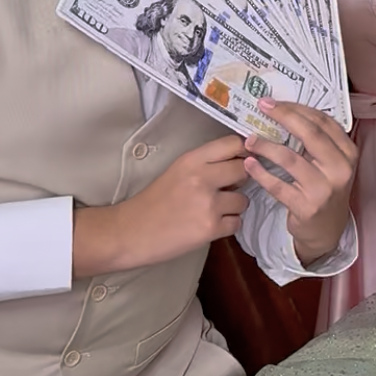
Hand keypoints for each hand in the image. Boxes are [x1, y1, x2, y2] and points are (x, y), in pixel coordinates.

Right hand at [74, 136, 249, 274]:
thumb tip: (241, 163)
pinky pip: (237, 223)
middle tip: (226, 189)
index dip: (242, 152)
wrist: (131, 231)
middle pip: (244, 170)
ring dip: (233, 207)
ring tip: (213, 210)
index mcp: (191, 160)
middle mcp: (202, 178)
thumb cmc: (153, 201)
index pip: (233, 144)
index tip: (242, 160)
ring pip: (243, 200)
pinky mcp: (210, 228)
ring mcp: (208, 204)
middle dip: (239, 181)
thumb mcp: (177, 171)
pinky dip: (227, 226)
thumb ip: (206, 164)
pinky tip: (210, 225)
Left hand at [244, 102, 357, 264]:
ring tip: (248, 140)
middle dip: (284, 117)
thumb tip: (285, 112)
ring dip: (266, 146)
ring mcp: (325, 189)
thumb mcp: (331, 164)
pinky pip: (278, 185)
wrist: (326, 230)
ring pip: (290, 159)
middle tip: (262, 107)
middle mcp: (340, 169)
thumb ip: (317, 141)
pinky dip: (261, 173)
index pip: (323, 121)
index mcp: (348, 152)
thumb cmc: (324, 189)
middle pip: (310, 134)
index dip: (297, 108)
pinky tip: (249, 164)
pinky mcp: (307, 207)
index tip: (274, 101)